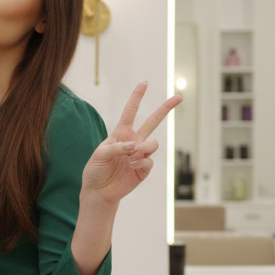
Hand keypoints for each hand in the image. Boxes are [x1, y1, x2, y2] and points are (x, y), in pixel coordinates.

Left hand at [83, 82, 181, 205]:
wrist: (99, 191)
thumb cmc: (96, 170)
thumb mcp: (99, 154)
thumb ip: (116, 147)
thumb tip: (135, 146)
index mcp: (121, 133)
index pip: (130, 112)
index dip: (137, 97)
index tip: (144, 83)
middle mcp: (133, 141)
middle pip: (153, 121)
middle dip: (166, 108)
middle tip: (179, 97)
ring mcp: (140, 155)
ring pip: (153, 143)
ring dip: (142, 148)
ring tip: (130, 158)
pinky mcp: (144, 168)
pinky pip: (149, 160)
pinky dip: (140, 162)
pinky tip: (131, 166)